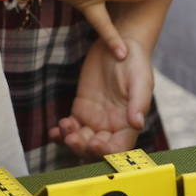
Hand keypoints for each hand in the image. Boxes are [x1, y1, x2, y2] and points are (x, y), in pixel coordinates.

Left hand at [49, 35, 153, 159]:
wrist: (119, 44)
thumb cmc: (135, 63)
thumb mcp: (141, 80)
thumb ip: (139, 103)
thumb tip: (138, 124)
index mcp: (129, 124)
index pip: (119, 148)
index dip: (107, 152)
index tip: (95, 143)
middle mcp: (112, 126)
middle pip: (96, 149)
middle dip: (84, 148)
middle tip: (72, 138)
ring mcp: (95, 119)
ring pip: (81, 140)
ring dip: (71, 140)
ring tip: (64, 128)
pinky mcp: (81, 109)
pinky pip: (71, 127)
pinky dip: (61, 133)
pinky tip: (54, 132)